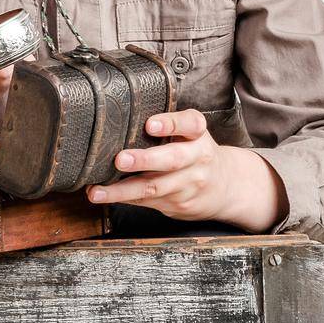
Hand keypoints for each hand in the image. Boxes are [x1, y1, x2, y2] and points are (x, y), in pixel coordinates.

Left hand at [84, 108, 285, 231]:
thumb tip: (119, 117)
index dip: (170, 124)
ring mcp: (189, 184)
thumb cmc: (195, 152)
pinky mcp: (179, 204)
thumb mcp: (190, 133)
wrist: (226, 187)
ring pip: (154, 187)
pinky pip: (148, 201)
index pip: (190, 124)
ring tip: (97, 191)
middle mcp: (197, 158)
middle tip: (120, 159)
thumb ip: (167, 125)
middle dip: (145, 160)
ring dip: (122, 190)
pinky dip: (124, 199)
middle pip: (172, 159)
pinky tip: (103, 196)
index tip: (150, 124)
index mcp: (198, 134)